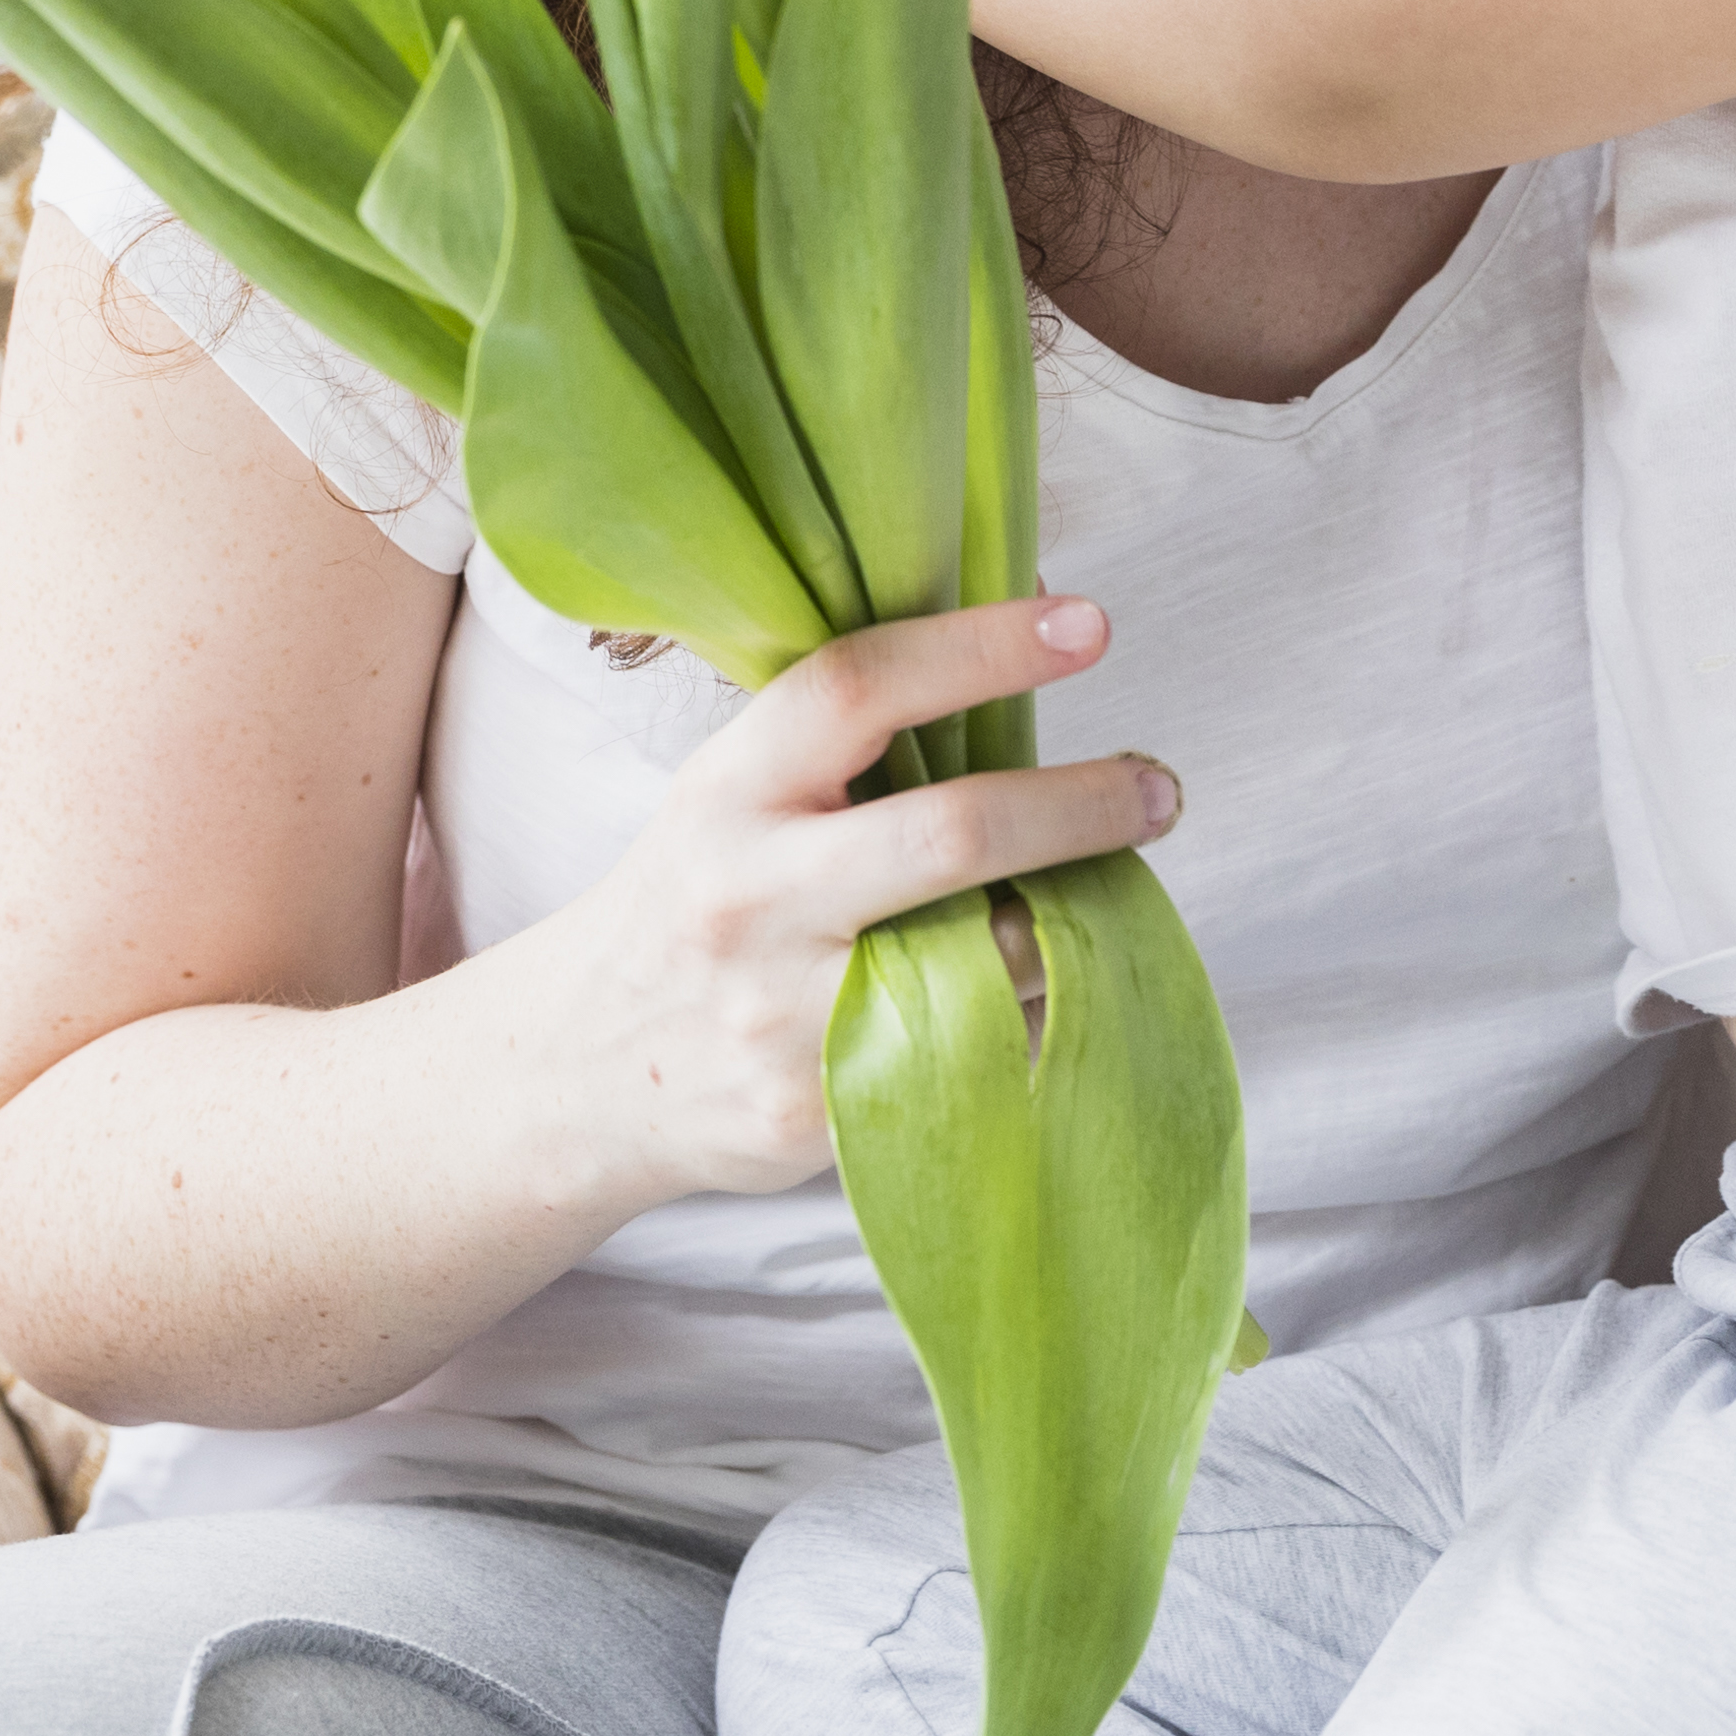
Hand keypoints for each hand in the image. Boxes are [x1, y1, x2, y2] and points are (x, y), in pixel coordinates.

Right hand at [521, 597, 1182, 1207]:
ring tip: (1082, 910)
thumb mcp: (731, 800)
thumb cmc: (694, 905)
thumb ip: (846, 749)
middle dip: (1080, 807)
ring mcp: (782, 1013)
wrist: (578, 1069)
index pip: (860, 687)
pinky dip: (1022, 1019)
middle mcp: (750, 894)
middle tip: (1157, 792)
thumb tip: (1030, 651)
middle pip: (950, 831)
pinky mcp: (816, 1111)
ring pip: (986, 960)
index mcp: (729, 790)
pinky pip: (971, 1055)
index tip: (1087, 625)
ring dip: (1063, 929)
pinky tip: (1025, 999)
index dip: (981, 646)